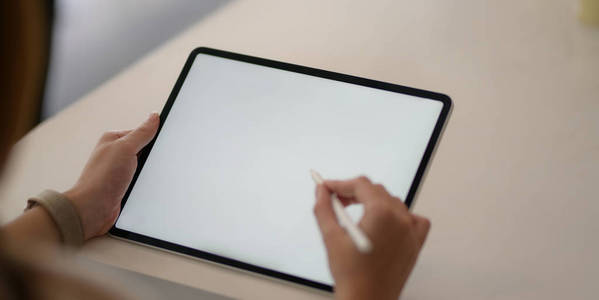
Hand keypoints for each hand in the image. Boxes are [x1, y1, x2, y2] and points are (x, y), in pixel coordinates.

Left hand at [64, 113, 158, 239]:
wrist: (92, 210)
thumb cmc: (101, 179)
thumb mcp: (125, 148)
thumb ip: (141, 132)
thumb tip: (154, 116)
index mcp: (113, 140)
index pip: (142, 132)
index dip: (155, 137)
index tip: (167, 140)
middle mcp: (116, 155)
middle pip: (145, 151)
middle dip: (153, 157)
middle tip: (155, 163)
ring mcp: (120, 172)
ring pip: (145, 168)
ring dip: (150, 173)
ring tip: (147, 178)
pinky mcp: (125, 188)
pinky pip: (143, 182)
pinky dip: (148, 185)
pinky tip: (148, 188)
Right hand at [314, 176, 430, 299]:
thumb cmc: (353, 277)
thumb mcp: (331, 238)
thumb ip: (324, 208)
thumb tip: (321, 192)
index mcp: (382, 214)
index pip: (361, 185)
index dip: (340, 184)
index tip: (328, 188)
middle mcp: (401, 220)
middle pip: (376, 191)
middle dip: (354, 193)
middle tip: (336, 200)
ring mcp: (411, 232)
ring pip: (393, 202)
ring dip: (374, 202)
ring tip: (356, 213)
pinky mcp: (415, 244)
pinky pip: (413, 219)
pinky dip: (400, 216)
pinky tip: (385, 223)